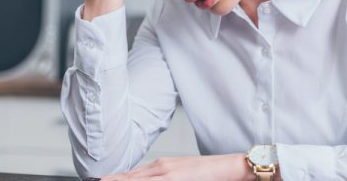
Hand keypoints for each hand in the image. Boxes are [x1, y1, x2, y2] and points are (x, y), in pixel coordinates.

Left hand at [98, 154, 255, 180]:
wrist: (231, 167)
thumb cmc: (209, 173)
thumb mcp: (182, 175)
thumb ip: (163, 177)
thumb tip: (149, 179)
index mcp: (162, 167)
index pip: (132, 175)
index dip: (115, 180)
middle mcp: (161, 168)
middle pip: (130, 178)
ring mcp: (167, 173)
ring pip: (137, 179)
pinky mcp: (175, 178)